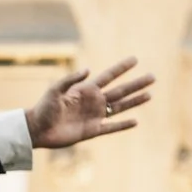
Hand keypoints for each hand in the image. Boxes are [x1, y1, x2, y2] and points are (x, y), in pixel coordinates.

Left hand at [24, 57, 151, 148]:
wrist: (38, 130)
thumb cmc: (44, 108)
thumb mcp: (55, 90)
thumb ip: (70, 79)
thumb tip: (88, 70)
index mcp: (86, 89)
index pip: (109, 76)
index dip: (122, 68)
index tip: (135, 59)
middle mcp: (94, 101)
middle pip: (120, 91)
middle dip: (136, 84)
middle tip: (153, 77)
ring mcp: (95, 116)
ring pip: (120, 107)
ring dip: (135, 101)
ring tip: (150, 95)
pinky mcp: (92, 131)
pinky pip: (111, 127)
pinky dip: (123, 125)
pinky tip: (136, 121)